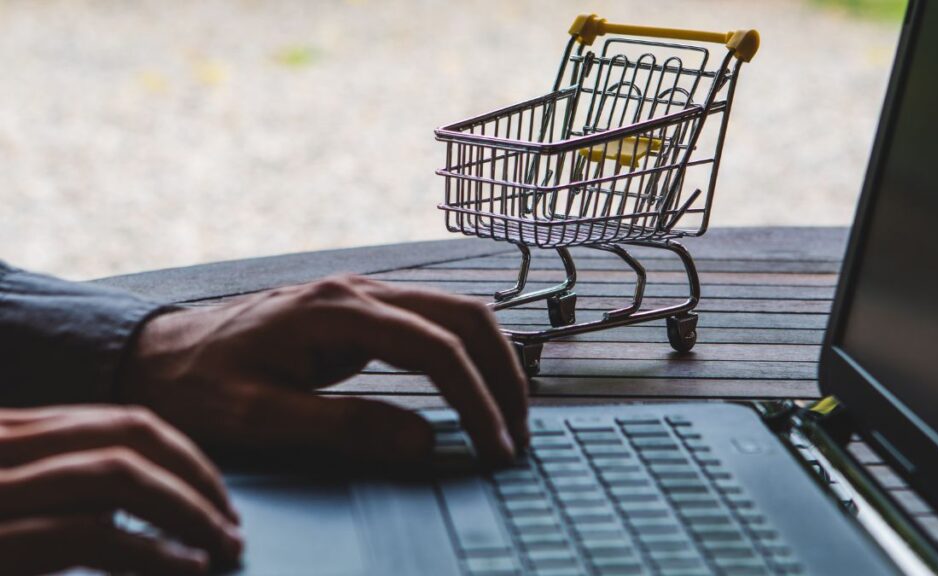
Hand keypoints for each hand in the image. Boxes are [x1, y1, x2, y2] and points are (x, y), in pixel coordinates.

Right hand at [0, 405, 241, 574]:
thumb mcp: (18, 505)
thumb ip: (65, 490)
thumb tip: (143, 508)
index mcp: (7, 432)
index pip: (120, 424)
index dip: (183, 457)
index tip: (219, 495)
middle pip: (130, 438)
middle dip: (196, 479)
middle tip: (233, 523)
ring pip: (119, 476)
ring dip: (188, 512)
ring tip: (224, 546)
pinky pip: (89, 535)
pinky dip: (152, 552)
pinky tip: (190, 567)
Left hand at [121, 275, 528, 465]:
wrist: (157, 353)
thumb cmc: (199, 383)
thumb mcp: (261, 416)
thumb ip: (344, 426)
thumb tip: (424, 442)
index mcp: (338, 310)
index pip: (436, 347)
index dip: (476, 399)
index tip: (494, 448)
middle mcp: (361, 290)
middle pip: (465, 316)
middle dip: (503, 375)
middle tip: (517, 434)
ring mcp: (363, 295)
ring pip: (458, 312)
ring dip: (492, 361)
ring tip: (506, 415)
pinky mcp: (361, 311)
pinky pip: (435, 321)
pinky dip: (468, 354)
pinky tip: (474, 387)